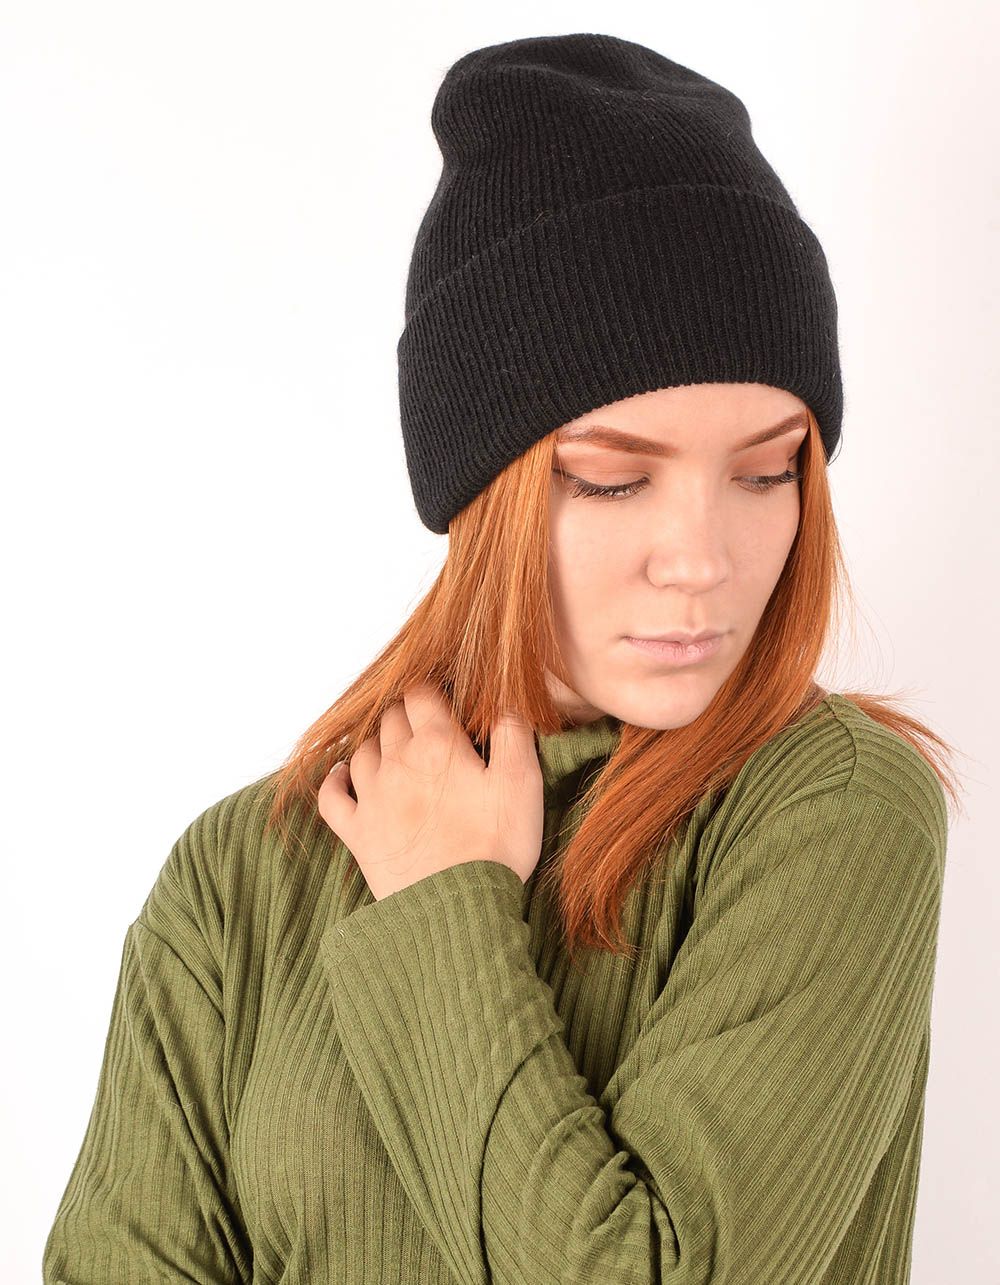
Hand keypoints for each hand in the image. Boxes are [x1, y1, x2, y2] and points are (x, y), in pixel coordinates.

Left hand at [317, 683, 544, 901]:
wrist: (458, 909)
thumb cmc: (496, 847)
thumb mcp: (522, 782)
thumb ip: (512, 733)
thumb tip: (505, 700)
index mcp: (438, 745)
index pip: (423, 695)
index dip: (434, 690)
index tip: (445, 697)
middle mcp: (397, 763)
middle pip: (392, 718)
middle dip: (408, 714)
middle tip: (427, 725)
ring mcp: (371, 798)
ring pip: (363, 750)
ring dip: (378, 743)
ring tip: (395, 749)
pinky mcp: (356, 832)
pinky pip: (331, 795)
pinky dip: (334, 780)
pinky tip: (343, 775)